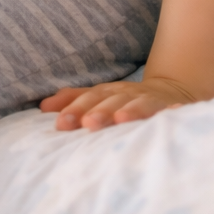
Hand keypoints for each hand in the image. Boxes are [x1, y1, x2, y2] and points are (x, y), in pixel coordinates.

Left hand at [40, 74, 197, 130]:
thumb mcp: (100, 98)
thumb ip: (74, 100)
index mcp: (107, 93)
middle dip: (99, 111)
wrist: (171, 90)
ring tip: (120, 118)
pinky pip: (169, 110)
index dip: (75, 109)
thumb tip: (42, 107)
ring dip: (129, 110)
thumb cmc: (127, 99)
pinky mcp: (170, 107)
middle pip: (111, 101)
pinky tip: (171, 113)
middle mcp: (126, 94)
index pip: (89, 99)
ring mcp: (148, 100)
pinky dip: (170, 111)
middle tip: (87, 123)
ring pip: (137, 104)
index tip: (60, 123)